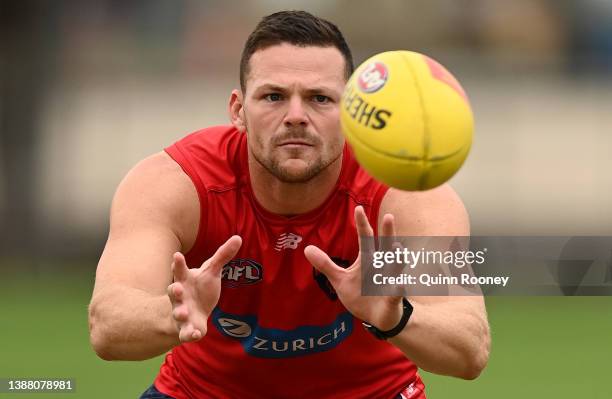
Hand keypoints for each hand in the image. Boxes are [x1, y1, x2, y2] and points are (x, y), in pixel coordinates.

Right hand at [167, 235, 241, 342]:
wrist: (193, 314)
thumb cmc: (201, 288)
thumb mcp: (212, 271)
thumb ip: (223, 255)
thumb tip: (239, 237)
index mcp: (185, 280)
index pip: (179, 270)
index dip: (178, 263)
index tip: (177, 255)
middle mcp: (180, 296)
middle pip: (173, 292)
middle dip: (173, 290)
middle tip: (175, 288)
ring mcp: (181, 312)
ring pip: (178, 313)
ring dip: (179, 313)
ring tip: (183, 313)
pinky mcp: (187, 328)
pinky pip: (186, 333)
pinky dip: (189, 334)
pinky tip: (195, 335)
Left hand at [304, 206, 403, 330]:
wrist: (376, 317)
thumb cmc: (360, 295)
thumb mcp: (340, 279)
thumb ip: (326, 264)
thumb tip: (307, 249)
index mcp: (367, 260)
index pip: (365, 239)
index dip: (362, 224)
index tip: (358, 208)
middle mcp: (381, 266)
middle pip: (384, 246)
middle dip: (387, 232)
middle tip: (388, 216)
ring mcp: (389, 280)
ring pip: (395, 267)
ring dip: (396, 259)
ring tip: (396, 249)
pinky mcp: (393, 297)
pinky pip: (397, 292)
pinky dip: (398, 288)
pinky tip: (400, 284)